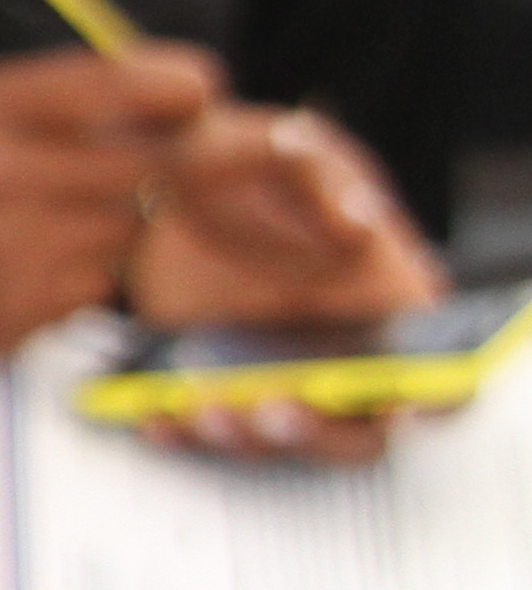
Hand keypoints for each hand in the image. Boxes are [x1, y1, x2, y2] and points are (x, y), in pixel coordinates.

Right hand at [0, 47, 219, 394]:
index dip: (179, 87)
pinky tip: (23, 264)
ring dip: (119, 219)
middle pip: (151, 165)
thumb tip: (172, 86)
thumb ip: (46, 98)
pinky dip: (81, 273)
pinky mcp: (19, 318)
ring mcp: (11, 257)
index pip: (114, 86)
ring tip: (55, 214)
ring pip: (131, 229)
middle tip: (174, 154)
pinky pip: (96, 286)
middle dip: (177, 159)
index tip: (201, 89)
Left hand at [123, 104, 448, 461]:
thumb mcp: (295, 151)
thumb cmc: (251, 160)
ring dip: (246, 437)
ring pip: (277, 438)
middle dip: (317, 430)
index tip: (394, 404)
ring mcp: (280, 378)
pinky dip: (183, 430)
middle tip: (274, 407)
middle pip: (354, 428)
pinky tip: (157, 416)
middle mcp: (344, 355)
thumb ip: (330, 180)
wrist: (163, 176)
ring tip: (208, 408)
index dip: (423, 398)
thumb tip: (359, 217)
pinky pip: (206, 428)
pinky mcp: (217, 384)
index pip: (432, 376)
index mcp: (392, 306)